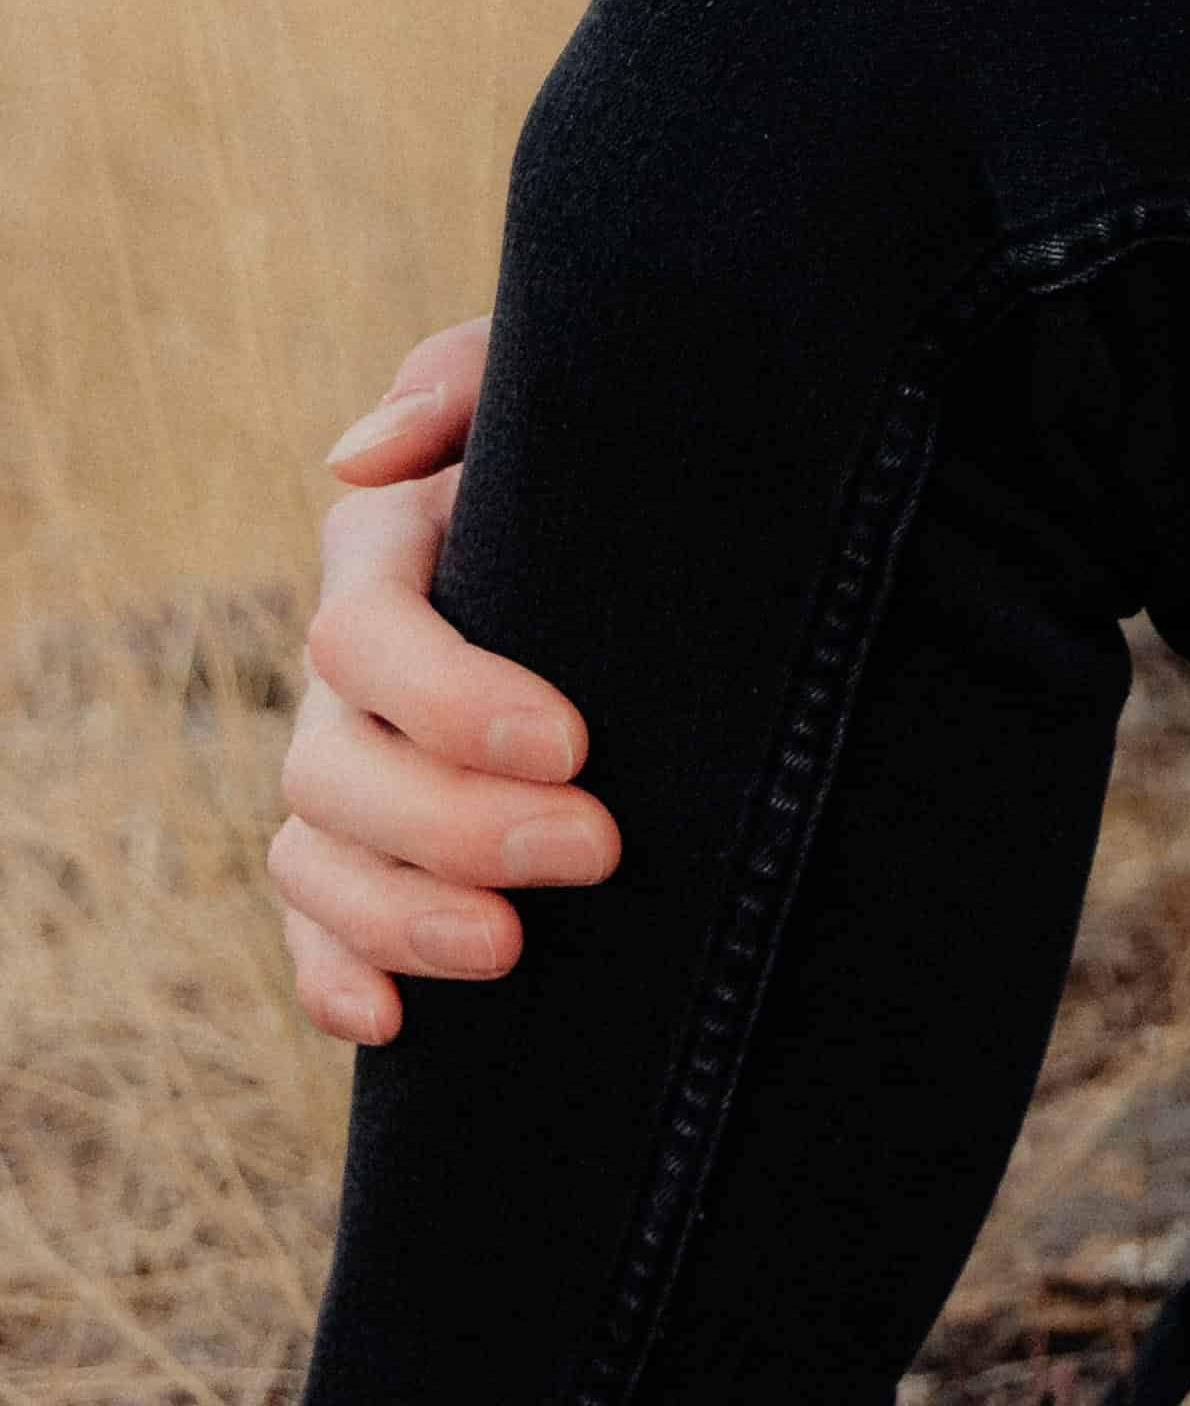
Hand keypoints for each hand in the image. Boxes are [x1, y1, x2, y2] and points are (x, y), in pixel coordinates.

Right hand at [268, 317, 620, 1049]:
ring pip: (312, 857)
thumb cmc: (607, 444)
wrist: (660, 520)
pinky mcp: (368, 848)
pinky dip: (333, 978)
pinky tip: (390, 1023)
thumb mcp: (555, 384)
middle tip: (596, 850)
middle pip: (332, 769)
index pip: (364, 634)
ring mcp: (346, 765)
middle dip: (454, 826)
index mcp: (381, 550)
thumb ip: (464, 382)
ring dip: (397, 917)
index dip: (450, 699)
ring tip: (511, 950)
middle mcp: (346, 670)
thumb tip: (361, 459)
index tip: (573, 744)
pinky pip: (313, 927)